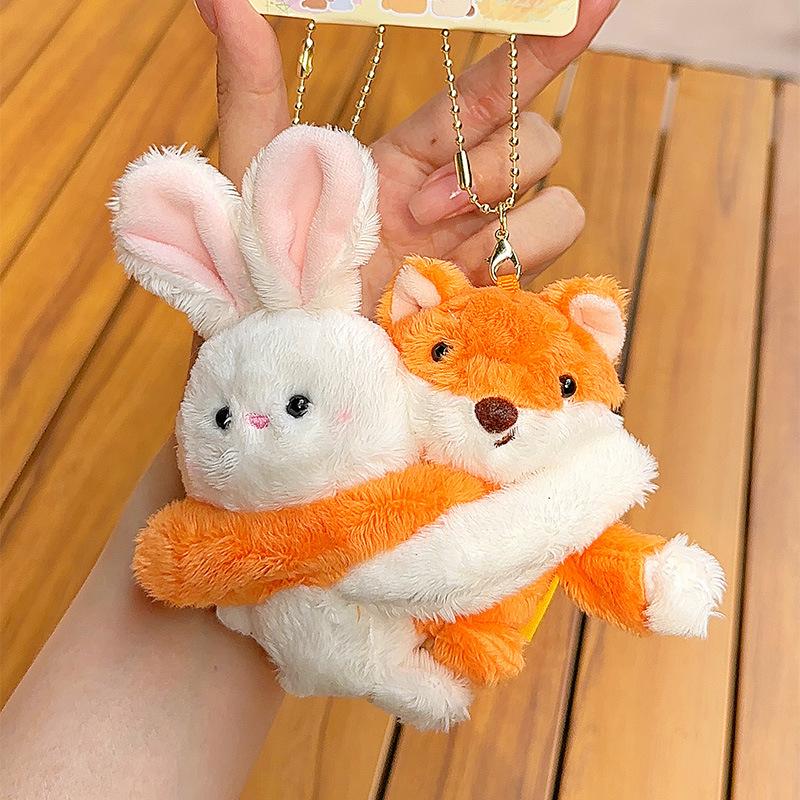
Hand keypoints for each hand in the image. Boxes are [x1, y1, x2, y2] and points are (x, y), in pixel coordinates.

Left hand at [196, 0, 618, 312]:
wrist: (285, 364)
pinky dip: (522, 267)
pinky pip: (549, 269)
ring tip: (436, 256)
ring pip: (559, 204)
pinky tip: (463, 290)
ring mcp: (477, 257)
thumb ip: (249, 89)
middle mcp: (454, 204)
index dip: (544, 45)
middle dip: (494, 166)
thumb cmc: (266, 276)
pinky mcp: (490, 306)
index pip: (488, 93)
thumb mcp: (257, 179)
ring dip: (511, 220)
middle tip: (422, 210)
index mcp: (407, 162)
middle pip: (539, 142)